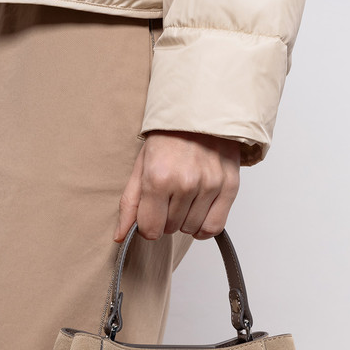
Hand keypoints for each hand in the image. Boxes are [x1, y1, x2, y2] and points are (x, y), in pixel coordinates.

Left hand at [113, 130, 240, 241]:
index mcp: (158, 177)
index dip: (148, 224)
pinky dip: (204, 226)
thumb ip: (130, 204)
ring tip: (185, 198)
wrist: (201, 112)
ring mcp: (210, 185)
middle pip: (171, 229)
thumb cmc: (169, 138)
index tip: (151, 213)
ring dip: (186, 220)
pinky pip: (214, 227)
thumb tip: (120, 236)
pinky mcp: (230, 187)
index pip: (151, 228)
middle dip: (166, 218)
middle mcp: (186, 183)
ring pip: (191, 229)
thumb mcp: (141, 166)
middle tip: (169, 196)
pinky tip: (199, 213)